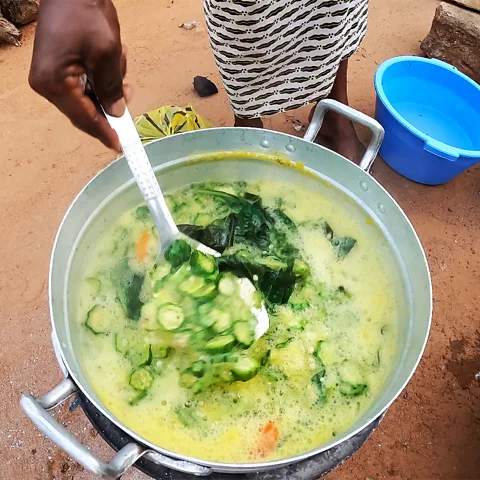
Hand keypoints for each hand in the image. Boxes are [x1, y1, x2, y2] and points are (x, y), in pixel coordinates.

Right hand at [29, 0, 131, 150]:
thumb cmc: (84, 13)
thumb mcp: (107, 54)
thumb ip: (111, 88)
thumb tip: (115, 113)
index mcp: (54, 83)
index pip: (84, 118)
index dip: (105, 133)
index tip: (121, 146)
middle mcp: (46, 85)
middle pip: (84, 112)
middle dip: (110, 105)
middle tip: (129, 90)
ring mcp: (49, 77)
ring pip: (87, 99)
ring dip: (108, 87)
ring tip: (119, 61)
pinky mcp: (56, 69)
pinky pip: (83, 86)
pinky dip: (101, 79)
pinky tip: (112, 60)